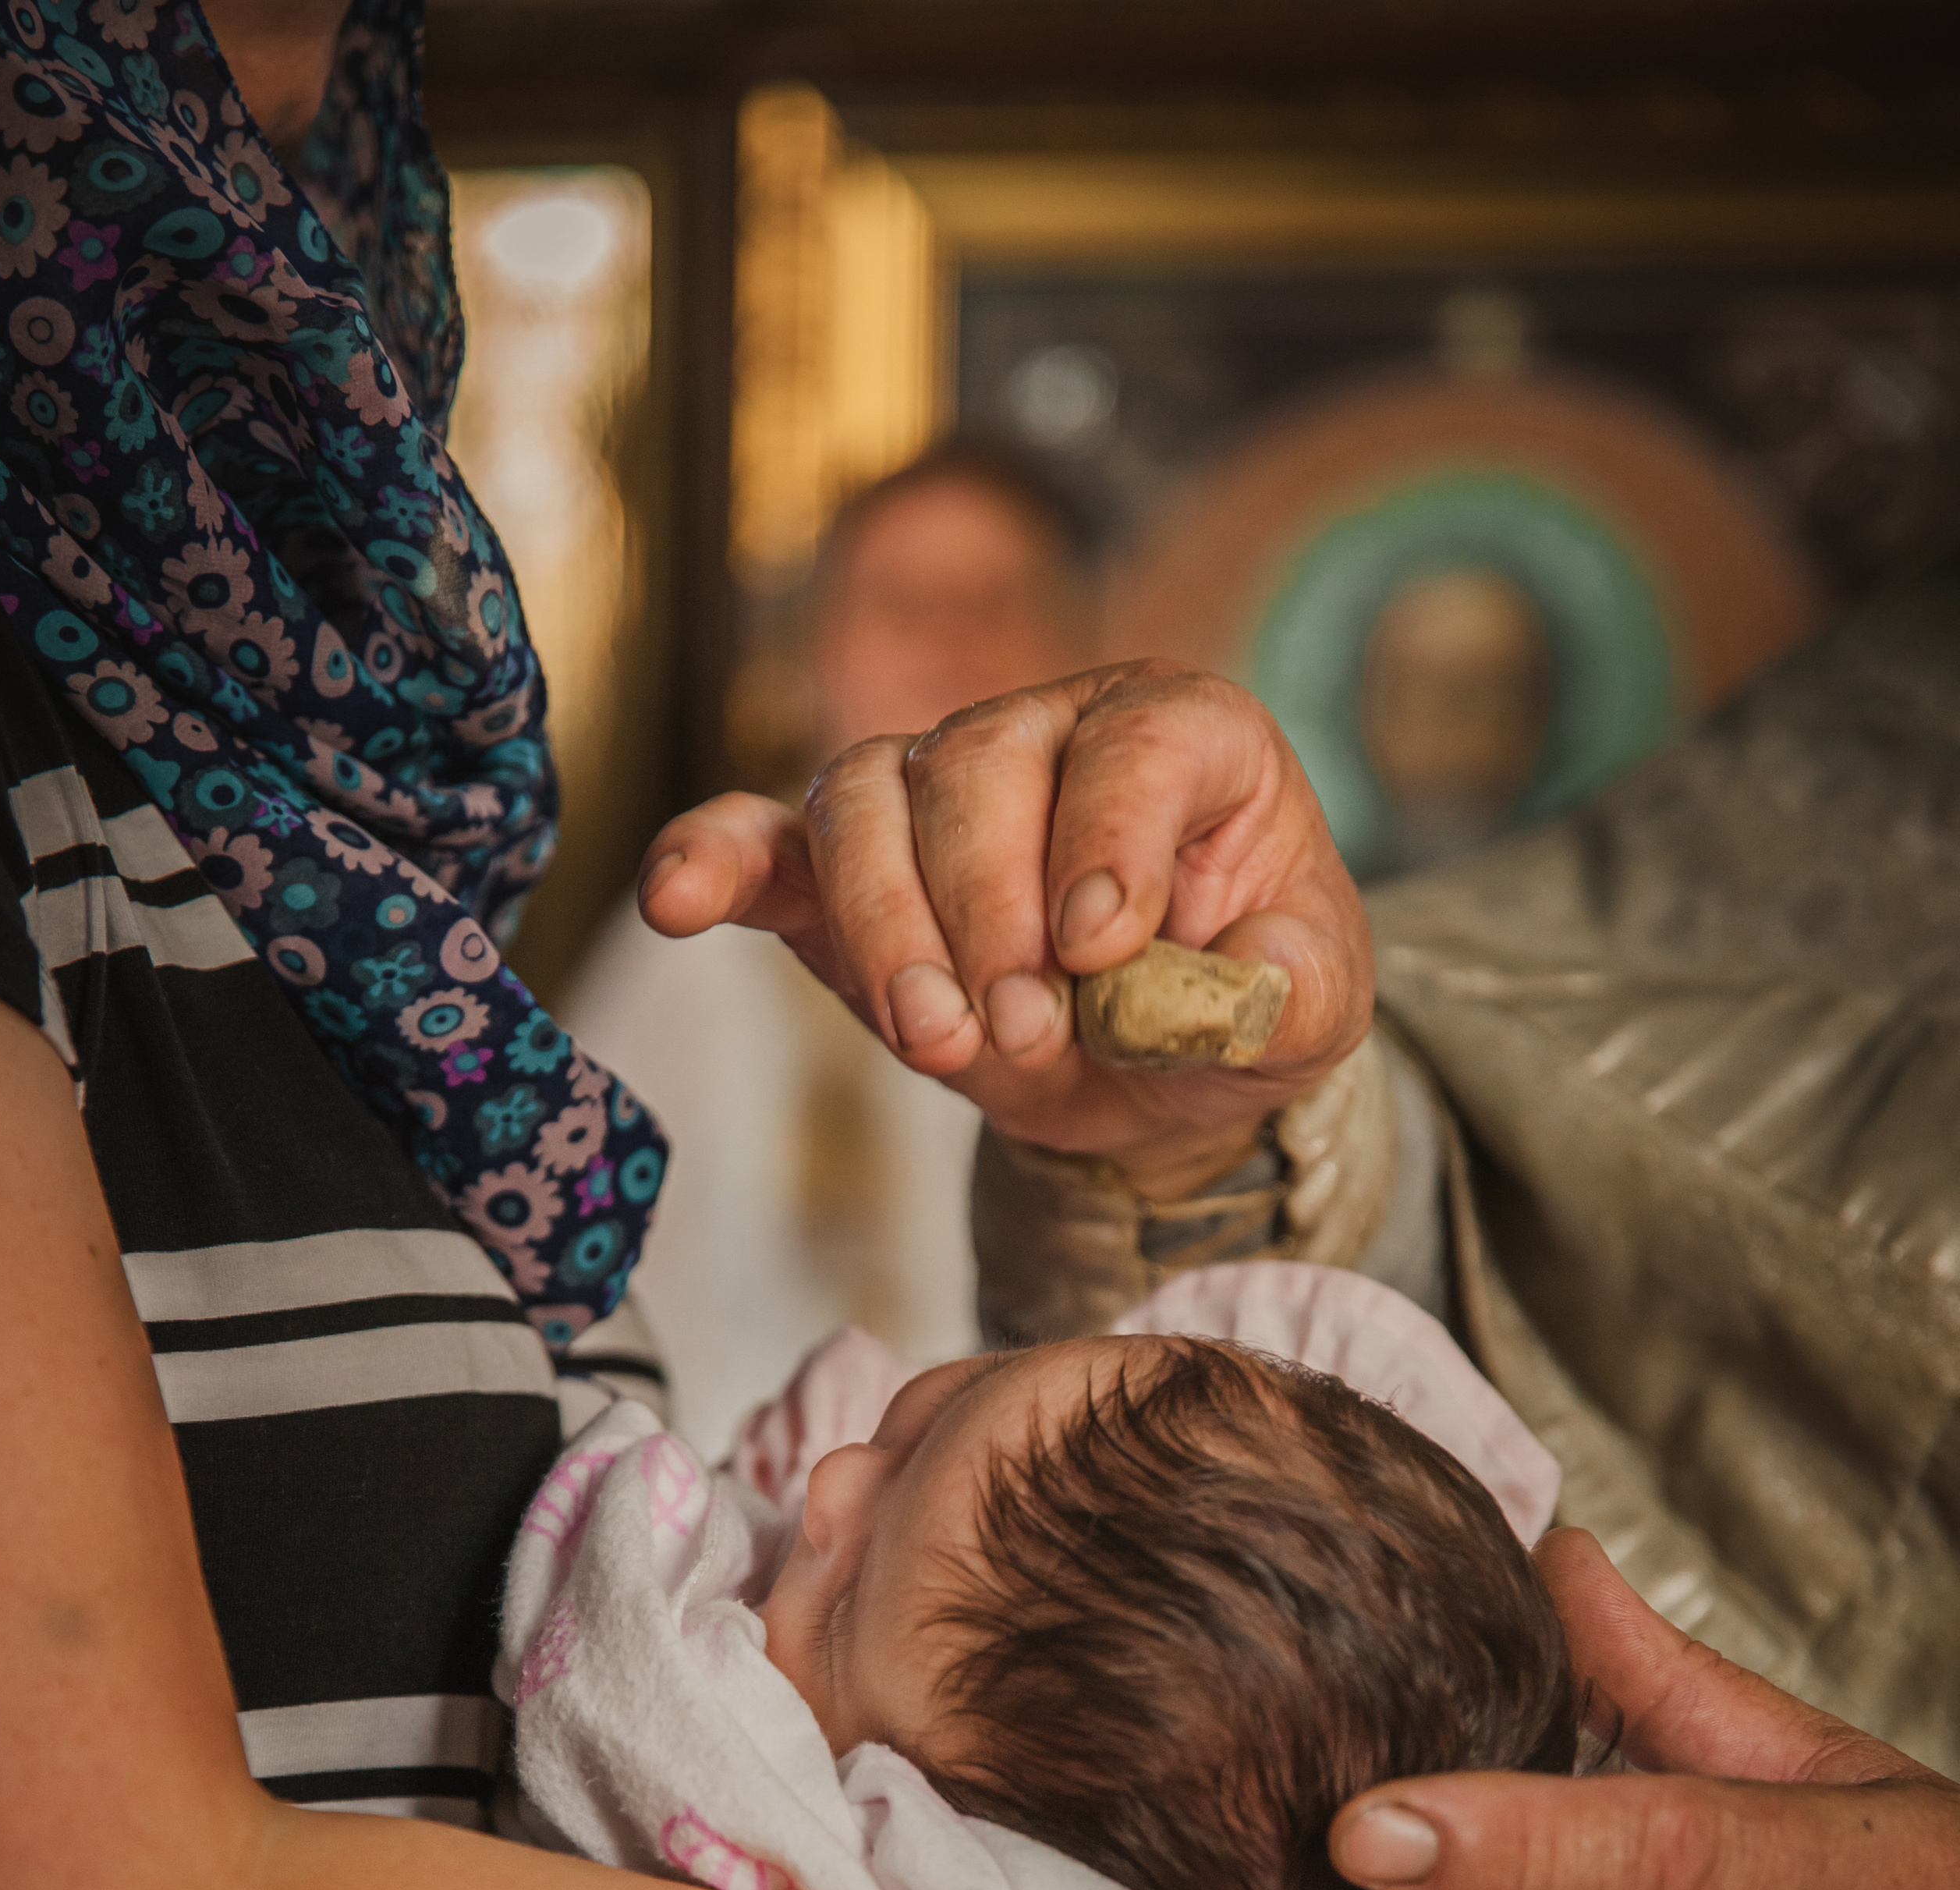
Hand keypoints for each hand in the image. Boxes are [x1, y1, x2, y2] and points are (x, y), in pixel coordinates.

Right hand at [636, 662, 1371, 1196]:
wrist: (1162, 1063)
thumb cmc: (1242, 999)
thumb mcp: (1312, 1010)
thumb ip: (1287, 996)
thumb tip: (1218, 991)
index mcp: (1182, 729)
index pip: (1131, 741)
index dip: (1107, 840)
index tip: (1101, 950)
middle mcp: (1047, 728)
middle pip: (979, 768)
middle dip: (991, 915)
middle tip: (1026, 1036)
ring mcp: (935, 789)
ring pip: (869, 802)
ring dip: (890, 929)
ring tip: (940, 1042)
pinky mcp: (848, 871)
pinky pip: (764, 841)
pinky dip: (712, 863)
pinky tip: (674, 902)